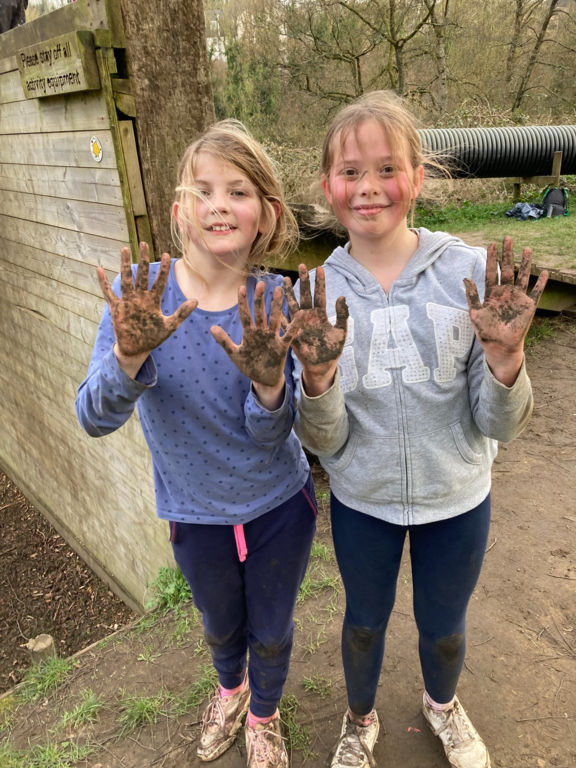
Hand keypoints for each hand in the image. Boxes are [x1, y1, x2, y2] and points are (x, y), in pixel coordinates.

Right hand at [97, 243, 197, 362]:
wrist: (137, 349)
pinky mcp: (117, 308)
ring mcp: (128, 301)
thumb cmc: (153, 337)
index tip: (167, 255)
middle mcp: (140, 297)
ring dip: (125, 265)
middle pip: (142, 274)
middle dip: (143, 259)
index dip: (163, 269)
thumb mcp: (170, 326)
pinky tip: (100, 270)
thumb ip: (182, 313)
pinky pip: (109, 293)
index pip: (159, 281)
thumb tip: (196, 300)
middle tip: (144, 243)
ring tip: (125, 249)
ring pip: (126, 279)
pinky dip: (104, 283)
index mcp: (153, 300)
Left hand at [211, 281, 302, 389]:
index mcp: (249, 333)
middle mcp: (261, 332)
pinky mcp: (282, 346)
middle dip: (260, 299)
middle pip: (260, 313)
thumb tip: (212, 328)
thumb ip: (224, 341)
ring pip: (274, 319)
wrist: (264, 379)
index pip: (245, 315)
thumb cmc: (249, 366)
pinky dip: (294, 325)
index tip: (241, 288)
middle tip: (260, 284)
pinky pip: (289, 334)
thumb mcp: (235, 354)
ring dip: (276, 306)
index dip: (243, 303)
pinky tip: (299, 314)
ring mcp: (272, 338)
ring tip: (278, 291)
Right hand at [284, 264, 347, 394]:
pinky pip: (285, 322)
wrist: (323, 365)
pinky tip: (276, 303)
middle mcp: (309, 316)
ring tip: (284, 279)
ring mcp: (300, 324)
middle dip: (304, 281)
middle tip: (302, 265)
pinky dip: (281, 313)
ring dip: (289, 292)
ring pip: (293, 304)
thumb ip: (343, 314)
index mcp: (321, 315)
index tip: (320, 268)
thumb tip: (341, 296)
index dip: (320, 282)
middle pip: (306, 295)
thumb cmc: (332, 349)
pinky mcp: (293, 333)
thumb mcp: (341, 331)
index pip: (320, 295)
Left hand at [464, 237, 547, 384]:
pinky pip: (536, 292)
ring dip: (525, 263)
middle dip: (507, 254)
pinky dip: (540, 283)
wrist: (499, 346)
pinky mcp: (528, 306)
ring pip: (522, 276)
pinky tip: (543, 272)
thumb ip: (472, 296)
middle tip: (507, 238)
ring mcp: (517, 298)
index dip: (491, 258)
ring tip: (527, 249)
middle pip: (507, 269)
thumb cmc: (485, 331)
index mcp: (491, 293)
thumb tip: (465, 278)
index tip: (491, 244)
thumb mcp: (475, 313)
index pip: (491, 271)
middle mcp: (505, 292)